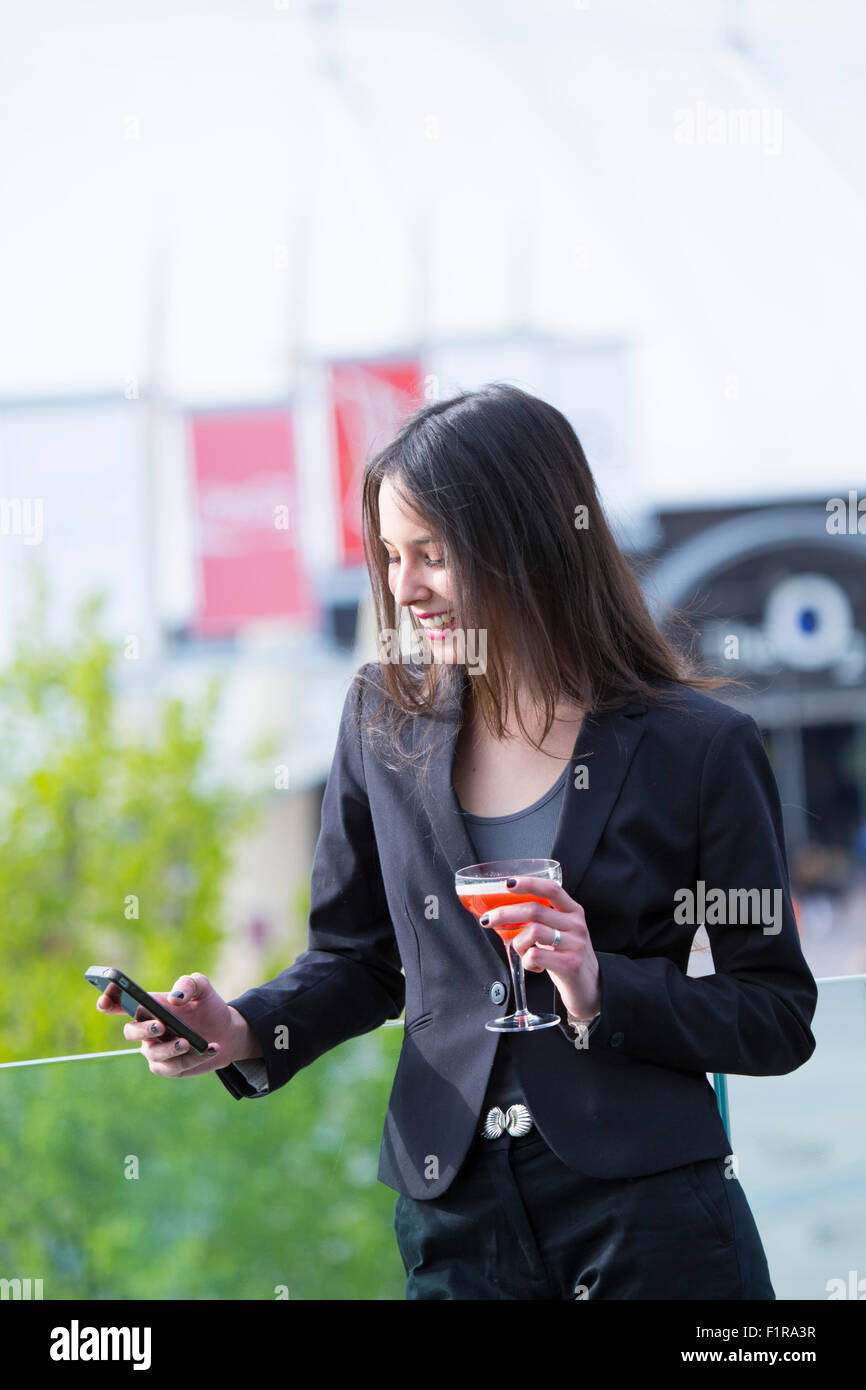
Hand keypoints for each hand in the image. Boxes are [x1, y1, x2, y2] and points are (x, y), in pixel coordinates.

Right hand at [96, 972, 252, 1078]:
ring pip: (152, 1054)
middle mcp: (147, 1030)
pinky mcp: (171, 1068)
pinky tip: (211, 1048)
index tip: (104, 1002)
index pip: (120, 1004)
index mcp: (149, 1008)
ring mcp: (156, 1050)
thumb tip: (175, 998)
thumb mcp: (203, 988)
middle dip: (142, 1030)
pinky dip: (193, 1058)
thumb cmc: (207, 1007)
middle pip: (130, 1032)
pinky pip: (174, 1067)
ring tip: (187, 1041)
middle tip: (160, 1025)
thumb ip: (189, 984)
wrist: (227, 1032)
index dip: (108, 1002)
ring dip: (169, 1048)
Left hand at [481, 877, 600, 1020]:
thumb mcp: (561, 932)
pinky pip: (535, 956)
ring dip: (518, 942)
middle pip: (535, 909)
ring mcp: (575, 944)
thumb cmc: (567, 957)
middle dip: (505, 913)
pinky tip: (533, 966)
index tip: (507, 883)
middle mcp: (576, 925)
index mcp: (573, 911)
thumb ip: (541, 919)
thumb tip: (504, 911)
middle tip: (488, 920)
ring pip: (533, 932)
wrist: (589, 989)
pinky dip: (526, 961)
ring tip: (522, 951)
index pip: (551, 889)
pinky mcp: (570, 964)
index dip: (528, 883)